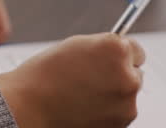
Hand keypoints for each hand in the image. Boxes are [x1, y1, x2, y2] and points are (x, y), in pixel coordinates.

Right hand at [0, 34, 144, 127]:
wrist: (30, 107)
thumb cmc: (45, 76)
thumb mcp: (76, 45)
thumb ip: (103, 46)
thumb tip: (118, 52)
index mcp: (116, 50)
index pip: (136, 49)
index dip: (120, 54)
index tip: (110, 58)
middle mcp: (127, 76)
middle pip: (135, 72)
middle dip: (119, 73)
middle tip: (92, 76)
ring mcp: (126, 104)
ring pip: (128, 94)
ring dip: (114, 92)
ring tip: (84, 92)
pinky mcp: (122, 124)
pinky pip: (120, 112)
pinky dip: (108, 109)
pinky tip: (85, 105)